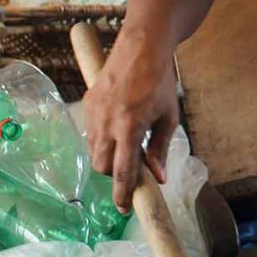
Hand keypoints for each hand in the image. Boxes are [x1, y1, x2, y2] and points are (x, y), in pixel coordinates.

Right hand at [83, 28, 178, 212]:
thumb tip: (159, 177)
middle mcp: (107, 122)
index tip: (124, 209)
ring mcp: (94, 112)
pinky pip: (91, 133)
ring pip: (94, 151)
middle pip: (102, 167)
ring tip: (127, 145)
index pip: (123, 172)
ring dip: (108, 157)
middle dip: (115, 174)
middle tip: (132, 168)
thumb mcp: (168, 117)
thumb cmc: (160, 82)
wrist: (142, 47)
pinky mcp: (88, 103)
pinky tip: (117, 129)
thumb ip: (160, 149)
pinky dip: (102, 140)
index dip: (123, 194)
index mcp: (130, 127)